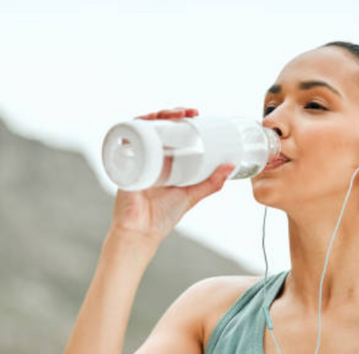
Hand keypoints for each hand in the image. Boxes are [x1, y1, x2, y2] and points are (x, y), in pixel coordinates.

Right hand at [109, 107, 235, 242]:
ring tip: (171, 115)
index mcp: (165, 161)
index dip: (181, 119)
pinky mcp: (124, 164)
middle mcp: (150, 156)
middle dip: (171, 113)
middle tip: (189, 112)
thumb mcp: (192, 195)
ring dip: (154, 116)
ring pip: (141, 128)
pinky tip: (143, 122)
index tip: (196, 113)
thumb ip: (211, 183)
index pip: (171, 132)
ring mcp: (137, 158)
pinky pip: (124, 141)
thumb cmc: (163, 216)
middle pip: (157, 126)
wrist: (142, 231)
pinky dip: (131, 128)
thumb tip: (231, 166)